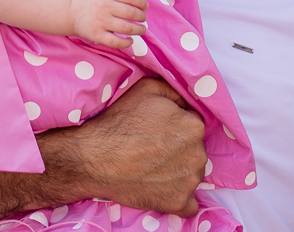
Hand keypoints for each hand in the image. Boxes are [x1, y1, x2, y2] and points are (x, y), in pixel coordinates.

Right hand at [69, 0, 148, 48]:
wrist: (69, 11)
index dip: (141, 2)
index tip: (145, 7)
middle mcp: (105, 7)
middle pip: (130, 12)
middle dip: (141, 16)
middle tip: (143, 18)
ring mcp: (101, 22)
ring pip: (126, 28)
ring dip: (138, 30)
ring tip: (142, 30)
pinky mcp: (97, 35)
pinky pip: (115, 41)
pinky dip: (125, 43)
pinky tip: (130, 40)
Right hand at [74, 77, 206, 214]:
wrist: (94, 158)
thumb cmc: (119, 122)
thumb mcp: (147, 88)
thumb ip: (175, 90)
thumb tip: (186, 101)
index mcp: (194, 126)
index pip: (193, 125)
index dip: (175, 126)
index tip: (158, 131)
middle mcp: (198, 154)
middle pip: (194, 150)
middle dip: (179, 149)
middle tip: (153, 149)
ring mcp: (189, 181)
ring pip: (192, 175)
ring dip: (179, 172)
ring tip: (153, 168)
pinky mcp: (178, 203)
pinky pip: (190, 204)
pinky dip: (179, 197)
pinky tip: (162, 189)